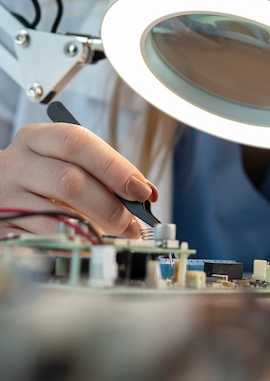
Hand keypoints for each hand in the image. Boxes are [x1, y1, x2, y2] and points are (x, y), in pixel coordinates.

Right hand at [0, 123, 157, 238]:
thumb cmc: (42, 175)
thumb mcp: (66, 161)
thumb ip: (103, 171)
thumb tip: (145, 192)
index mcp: (37, 138)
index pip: (76, 143)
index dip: (113, 166)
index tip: (140, 189)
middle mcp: (16, 163)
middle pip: (69, 180)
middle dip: (108, 204)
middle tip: (131, 221)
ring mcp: (6, 196)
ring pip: (57, 214)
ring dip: (95, 227)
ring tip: (115, 233)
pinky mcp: (3, 226)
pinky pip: (45, 239)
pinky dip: (73, 241)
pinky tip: (87, 240)